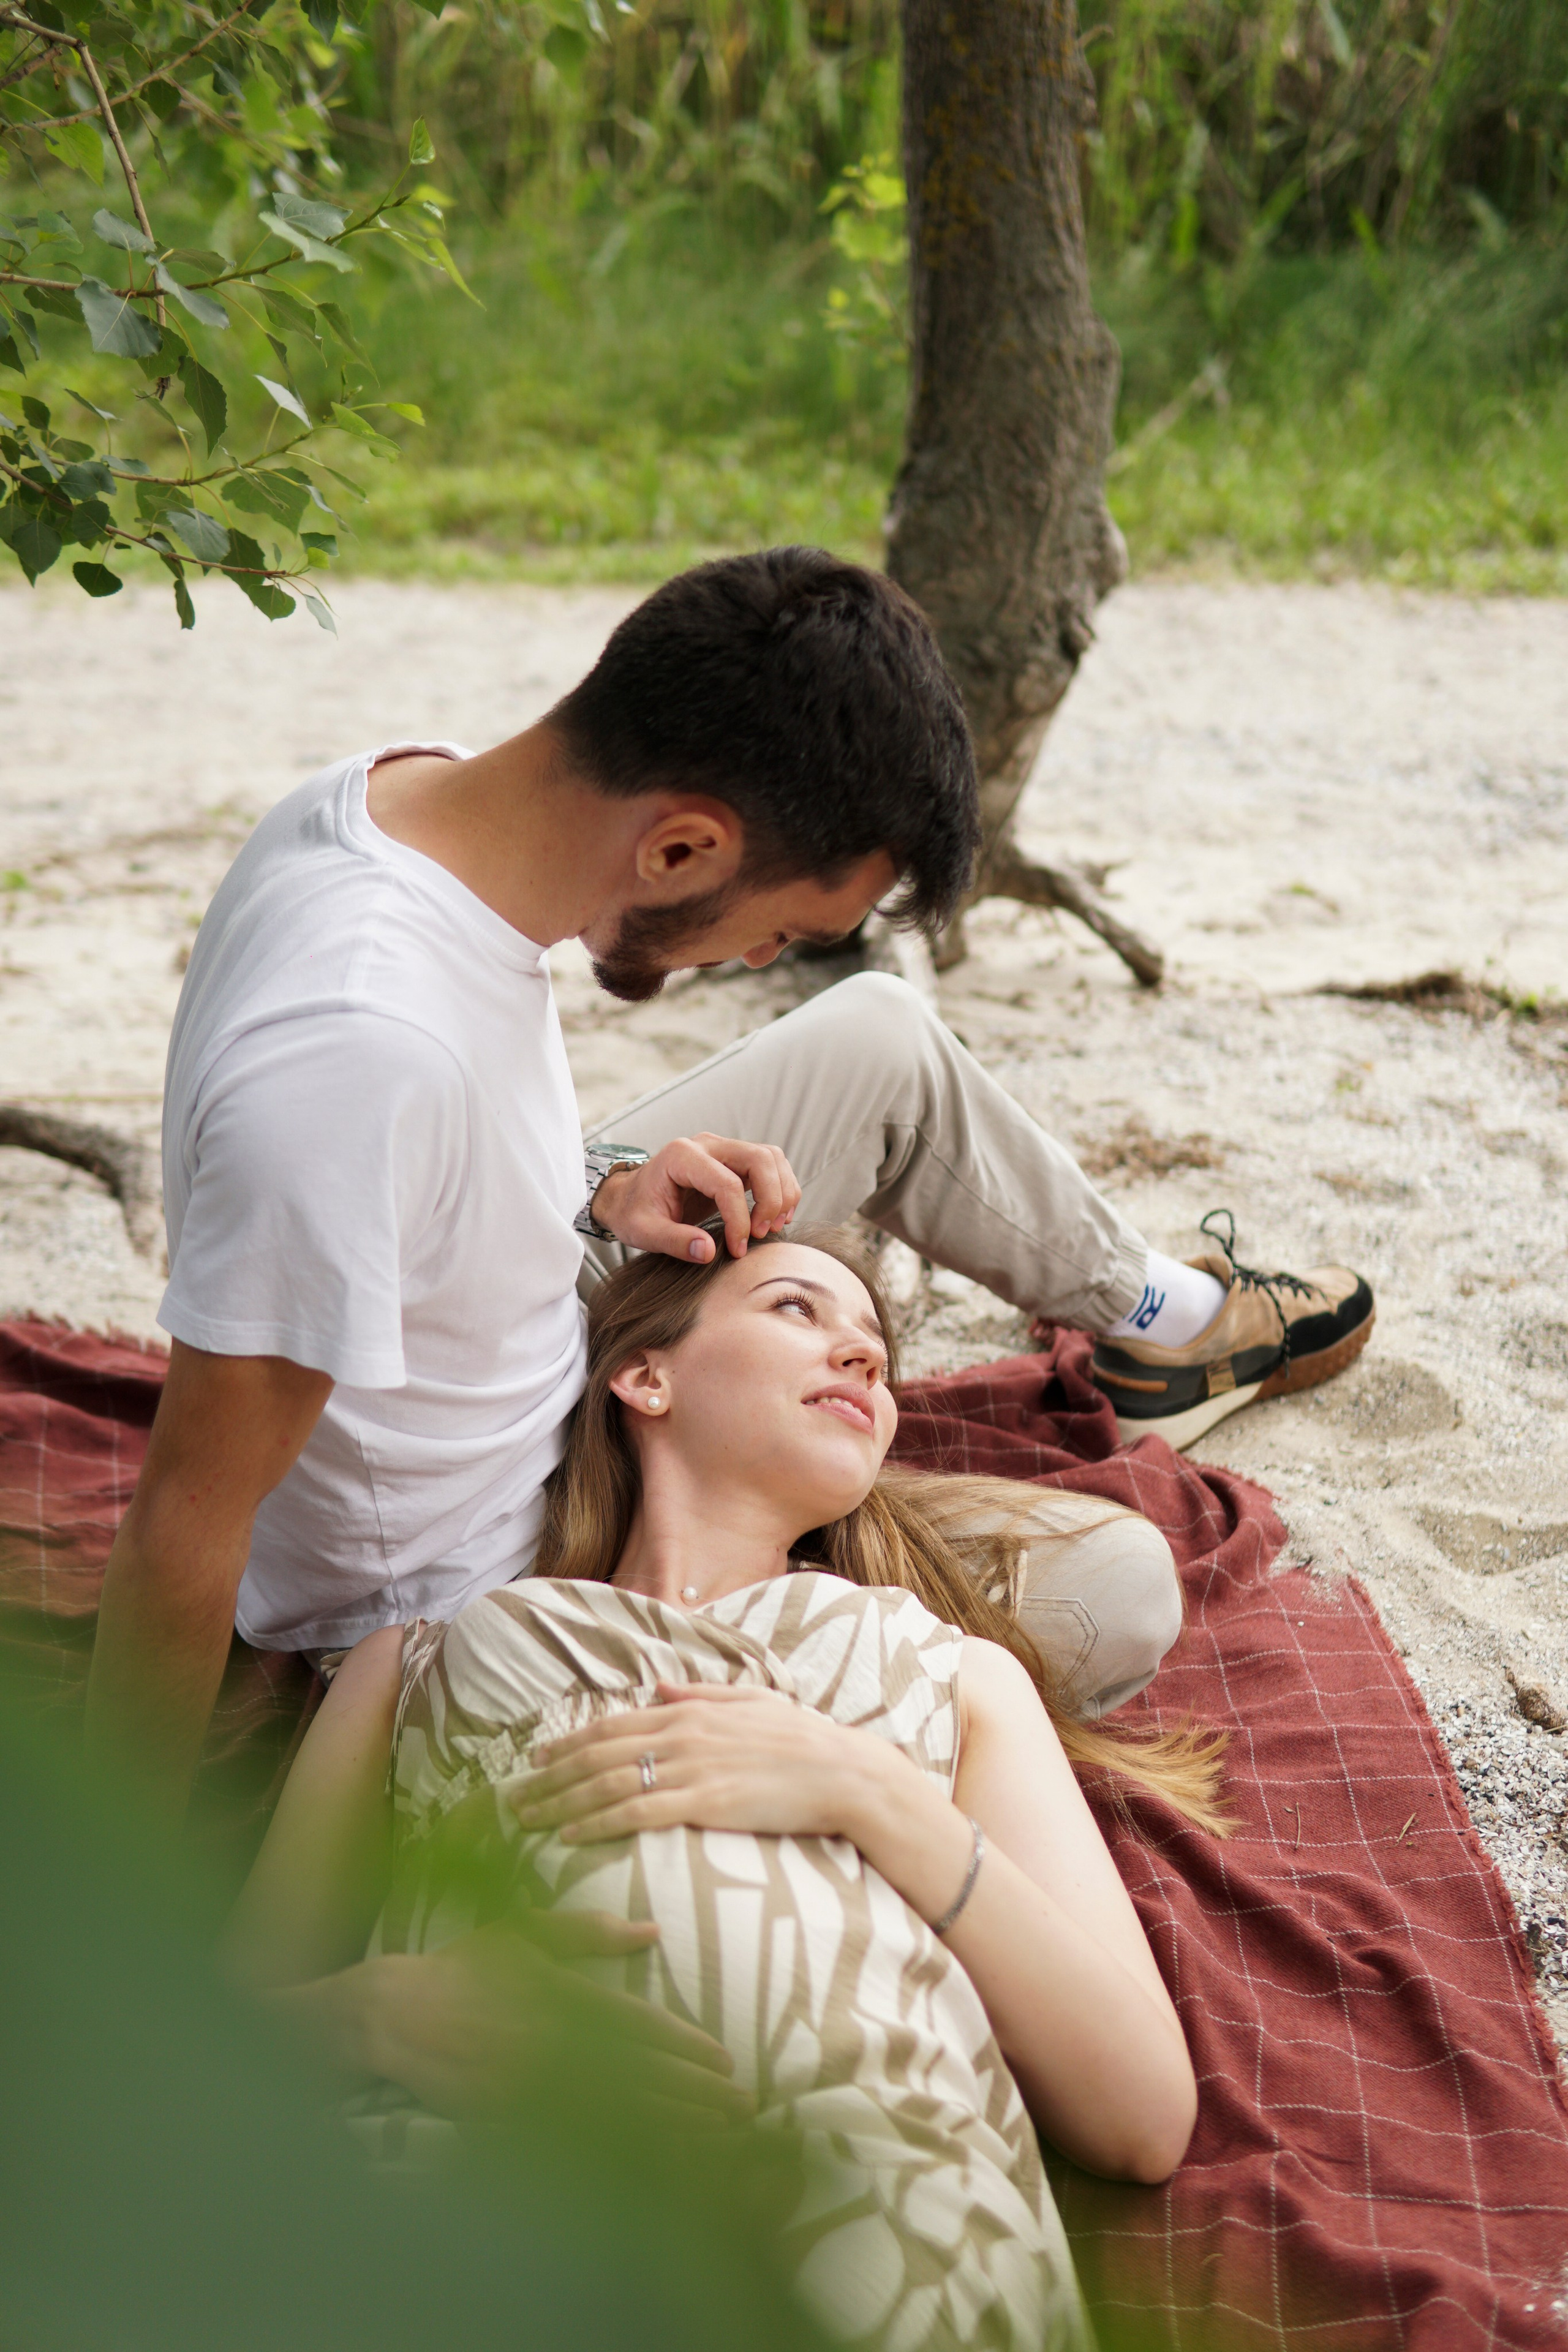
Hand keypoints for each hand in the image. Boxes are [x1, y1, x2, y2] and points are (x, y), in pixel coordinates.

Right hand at [276, 1915, 748, 2127]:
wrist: (393, 2014)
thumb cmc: (465, 1967)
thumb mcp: (523, 1933)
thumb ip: (587, 1931)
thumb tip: (651, 1930)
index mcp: (560, 1995)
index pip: (637, 2026)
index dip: (685, 2046)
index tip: (725, 2059)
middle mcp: (551, 2042)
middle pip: (636, 2074)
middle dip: (694, 2091)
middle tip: (743, 2103)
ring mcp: (529, 2086)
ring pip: (612, 2110)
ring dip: (669, 2123)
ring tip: (717, 2130)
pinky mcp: (506, 2119)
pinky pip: (572, 2139)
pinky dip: (618, 2147)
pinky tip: (654, 2156)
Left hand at [511, 1682, 895, 1846]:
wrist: (843, 1772)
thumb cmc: (802, 1741)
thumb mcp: (750, 1701)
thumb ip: (700, 1693)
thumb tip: (659, 1685)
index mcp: (689, 1711)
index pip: (613, 1725)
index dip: (569, 1742)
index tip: (537, 1759)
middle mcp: (682, 1733)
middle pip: (598, 1754)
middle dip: (550, 1777)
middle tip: (512, 1797)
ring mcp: (691, 1767)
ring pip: (607, 1783)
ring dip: (560, 1802)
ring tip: (528, 1820)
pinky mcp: (704, 1802)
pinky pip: (637, 1812)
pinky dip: (597, 1823)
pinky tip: (570, 1836)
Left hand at [590, 1133, 800, 1262]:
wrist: (629, 1197)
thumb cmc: (634, 1212)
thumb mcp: (644, 1232)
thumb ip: (675, 1241)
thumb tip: (709, 1251)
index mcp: (681, 1156)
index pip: (727, 1183)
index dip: (739, 1220)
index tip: (737, 1249)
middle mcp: (706, 1145)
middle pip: (760, 1158)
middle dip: (771, 1199)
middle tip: (761, 1234)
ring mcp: (723, 1149)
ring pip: (771, 1158)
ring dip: (781, 1192)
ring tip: (771, 1227)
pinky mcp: (734, 1161)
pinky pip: (770, 1166)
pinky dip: (781, 1189)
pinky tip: (774, 1218)